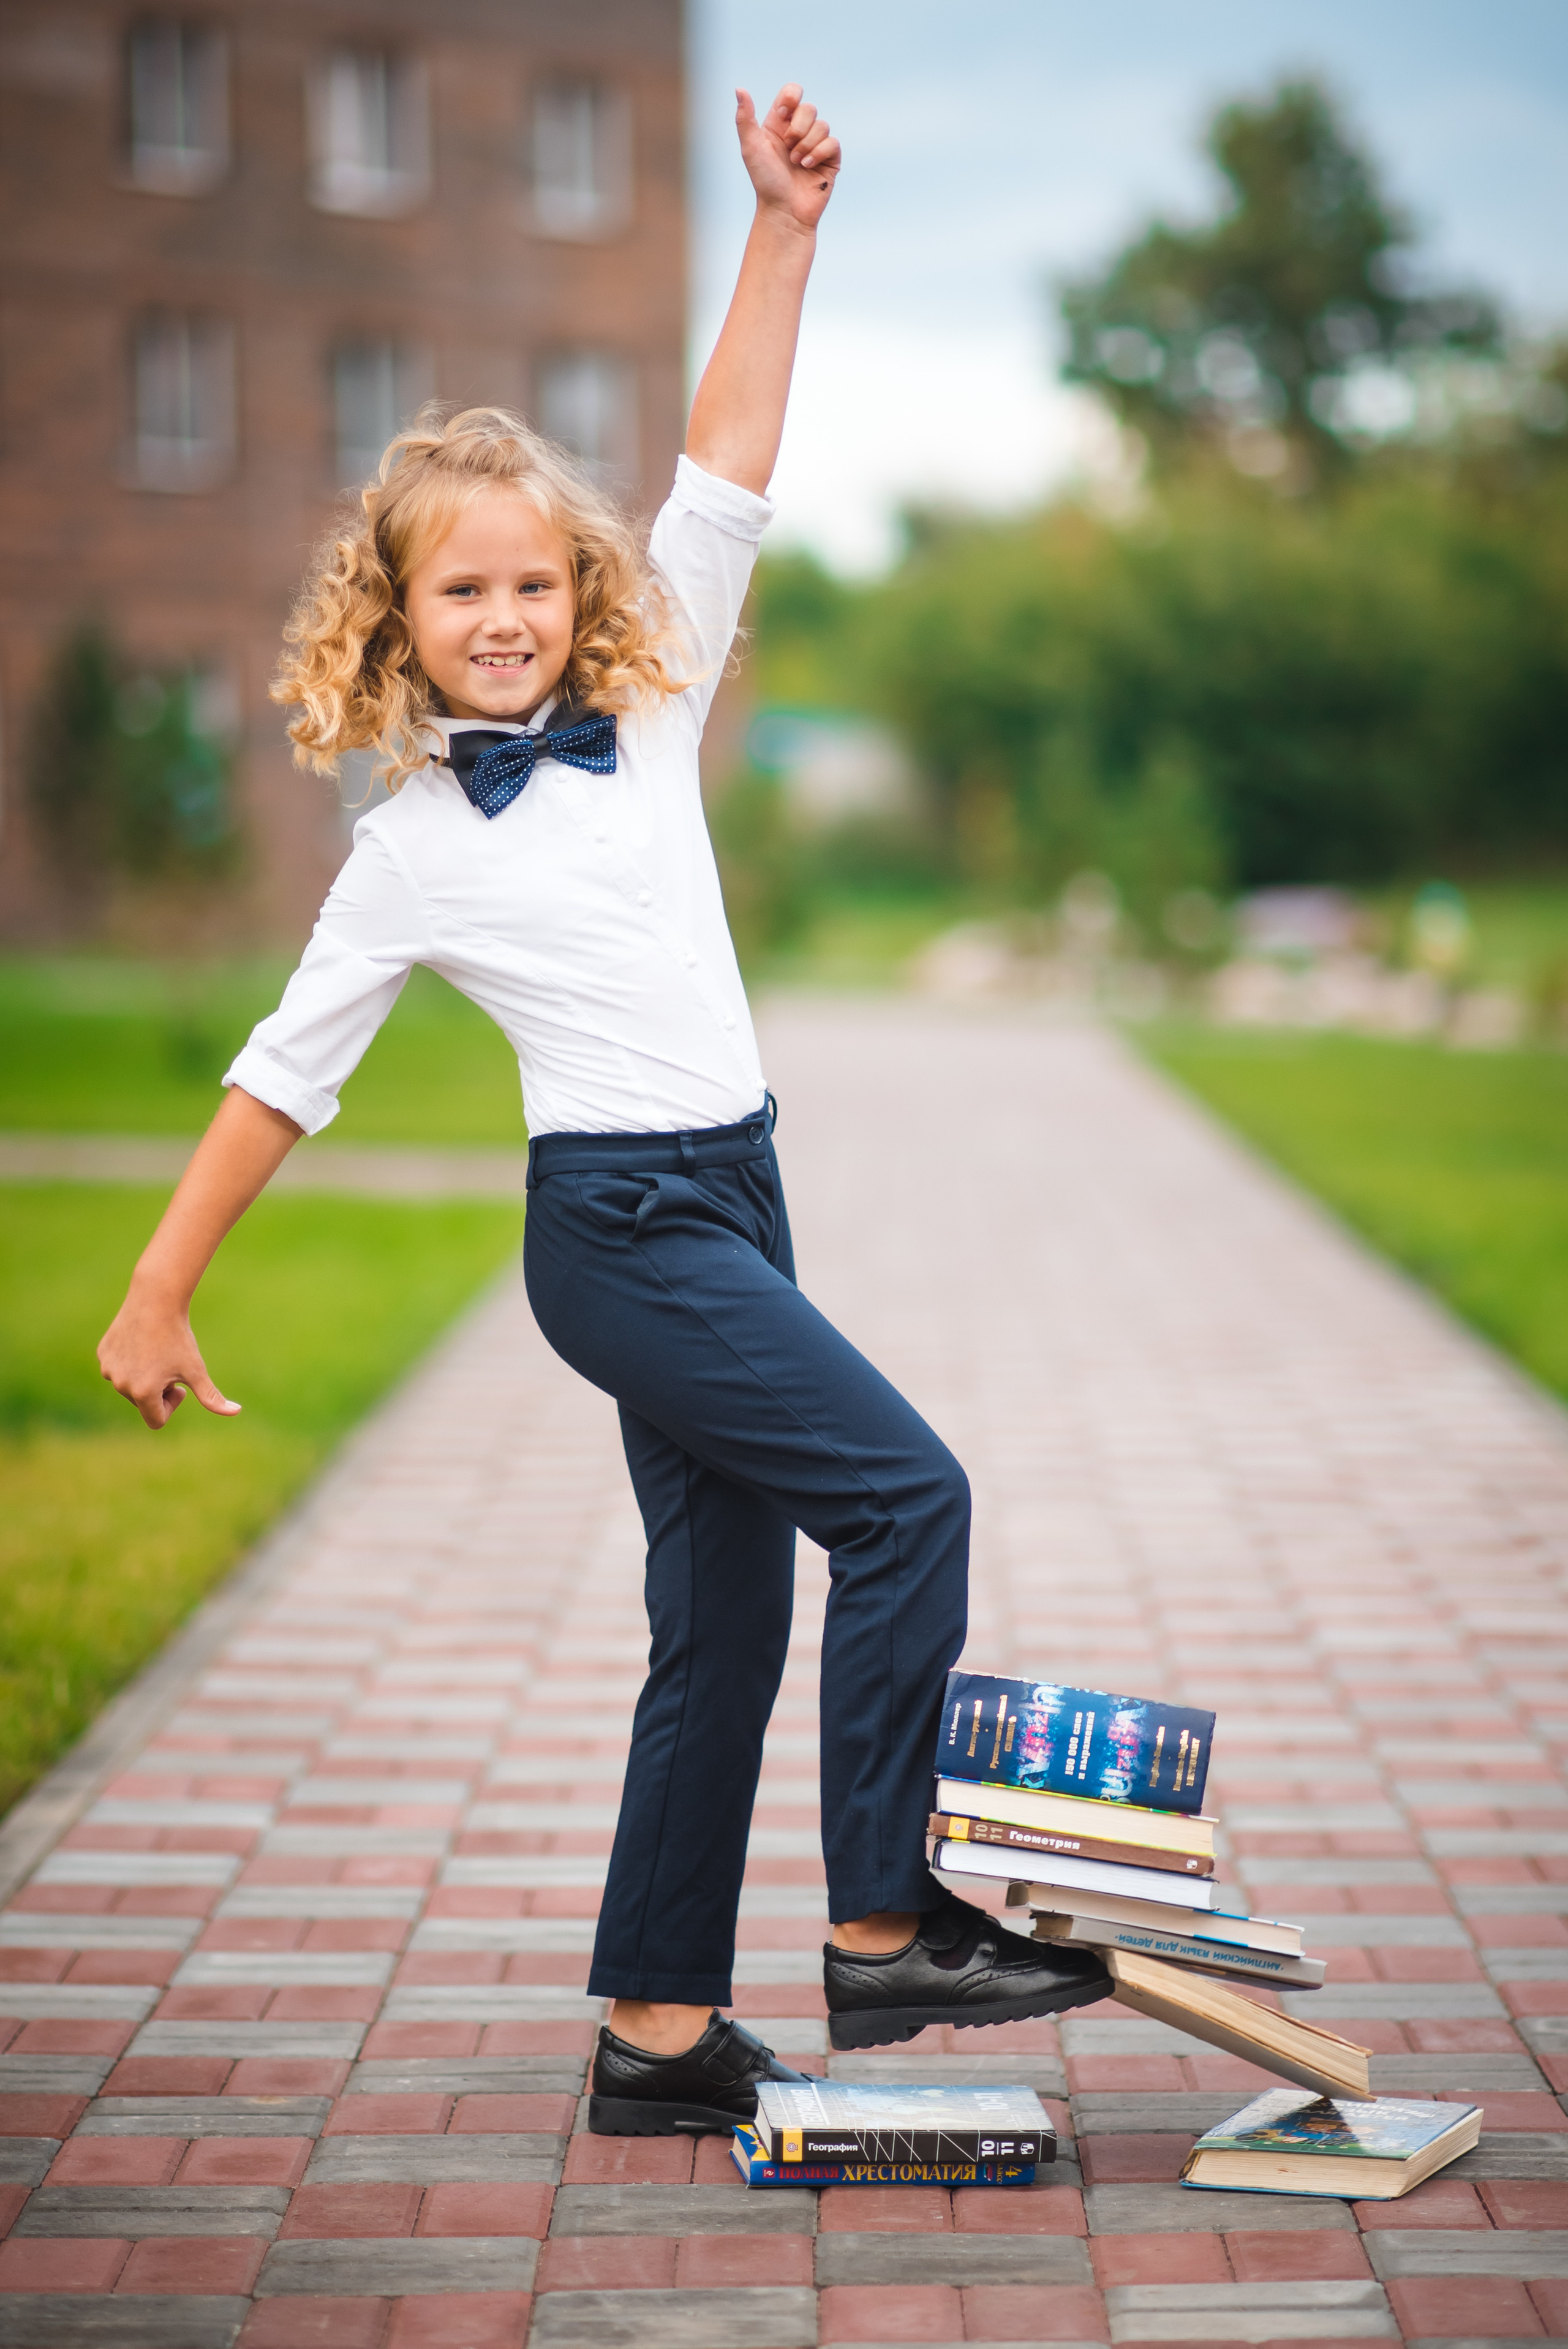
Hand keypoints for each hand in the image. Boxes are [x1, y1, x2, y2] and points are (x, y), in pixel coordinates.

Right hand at [98, 1283, 240, 1430]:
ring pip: (130, 1385)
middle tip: (167, 1364)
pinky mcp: (103, 1354)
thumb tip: (236, 1411)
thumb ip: (212, 1397)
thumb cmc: (179, 1338)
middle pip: (143, 1403)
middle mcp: (121, 1385)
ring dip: (144, 1376)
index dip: (172, 1405)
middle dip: (157, 1389)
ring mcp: (108, 1369)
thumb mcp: (196, 1370)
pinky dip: (131, 1361)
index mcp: (143, 1393)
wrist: (156, 1300)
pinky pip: (118, 1368)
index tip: (179, 1385)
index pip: (157, 1420)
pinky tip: (142, 1341)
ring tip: (154, 1352)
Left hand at [735, 84, 839, 229]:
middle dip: (798, 128)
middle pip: (809, 108)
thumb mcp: (750, 147)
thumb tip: (739, 89)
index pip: (792, 93)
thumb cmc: (765, 181)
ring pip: (822, 125)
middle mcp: (799, 131)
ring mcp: (815, 145)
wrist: (784, 210)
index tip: (781, 116)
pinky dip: (819, 153)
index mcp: (780, 124)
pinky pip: (832, 142)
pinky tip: (808, 167)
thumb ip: (745, 118)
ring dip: (806, 145)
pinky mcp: (829, 159)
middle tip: (788, 148)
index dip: (791, 98)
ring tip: (796, 163)